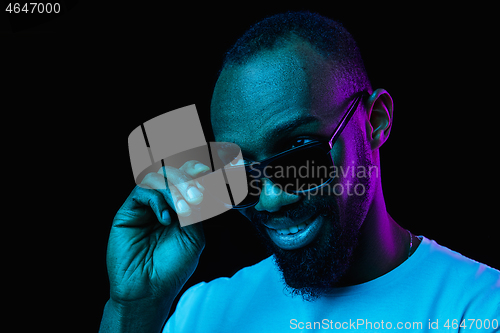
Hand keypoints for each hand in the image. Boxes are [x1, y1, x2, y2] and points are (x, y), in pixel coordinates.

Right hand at [106, 160, 209, 306]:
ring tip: (183, 209)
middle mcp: (162, 203)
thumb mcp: (194, 237)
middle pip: (172, 172)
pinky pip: (142, 191)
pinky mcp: (128, 212)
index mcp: (180, 206)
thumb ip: (196, 211)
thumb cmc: (172, 268)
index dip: (195, 170)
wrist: (149, 289)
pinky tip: (165, 219)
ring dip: (173, 188)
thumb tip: (198, 189)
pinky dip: (157, 199)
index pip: (186, 178)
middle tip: (196, 197)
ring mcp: (145, 206)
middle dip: (187, 180)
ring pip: (156, 177)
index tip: (206, 172)